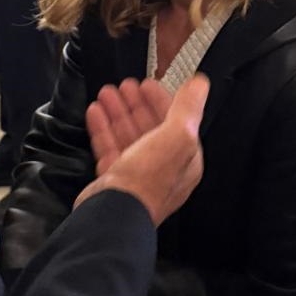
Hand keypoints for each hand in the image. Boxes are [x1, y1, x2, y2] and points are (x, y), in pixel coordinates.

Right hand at [75, 74, 208, 228]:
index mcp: (184, 159)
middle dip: (136, 104)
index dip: (161, 100)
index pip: (175, 122)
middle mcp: (162, 167)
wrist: (114, 212)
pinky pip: (108, 147)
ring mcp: (136, 173)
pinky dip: (102, 128)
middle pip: (149, 127)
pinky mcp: (114, 178)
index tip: (147, 83)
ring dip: (117, 112)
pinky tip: (95, 112)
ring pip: (127, 136)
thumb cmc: (148, 180)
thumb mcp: (176, 137)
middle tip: (124, 85)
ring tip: (106, 93)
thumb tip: (200, 84)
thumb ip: (187, 108)